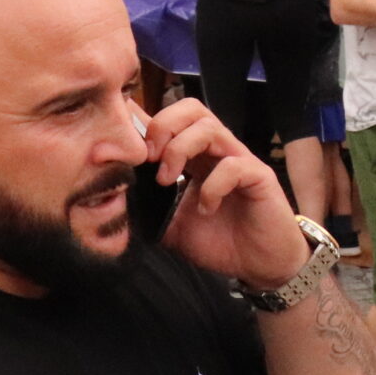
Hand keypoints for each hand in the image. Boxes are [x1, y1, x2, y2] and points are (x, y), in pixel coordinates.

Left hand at [142, 99, 309, 290]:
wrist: (260, 266)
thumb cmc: (220, 242)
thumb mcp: (172, 226)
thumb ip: (149, 207)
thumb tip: (115, 196)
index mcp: (196, 158)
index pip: (172, 121)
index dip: (146, 125)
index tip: (124, 150)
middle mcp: (218, 152)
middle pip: (192, 109)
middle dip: (163, 126)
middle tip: (148, 159)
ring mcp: (240, 160)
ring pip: (209, 127)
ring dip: (181, 149)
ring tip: (168, 181)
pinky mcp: (259, 177)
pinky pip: (234, 166)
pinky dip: (213, 186)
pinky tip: (206, 208)